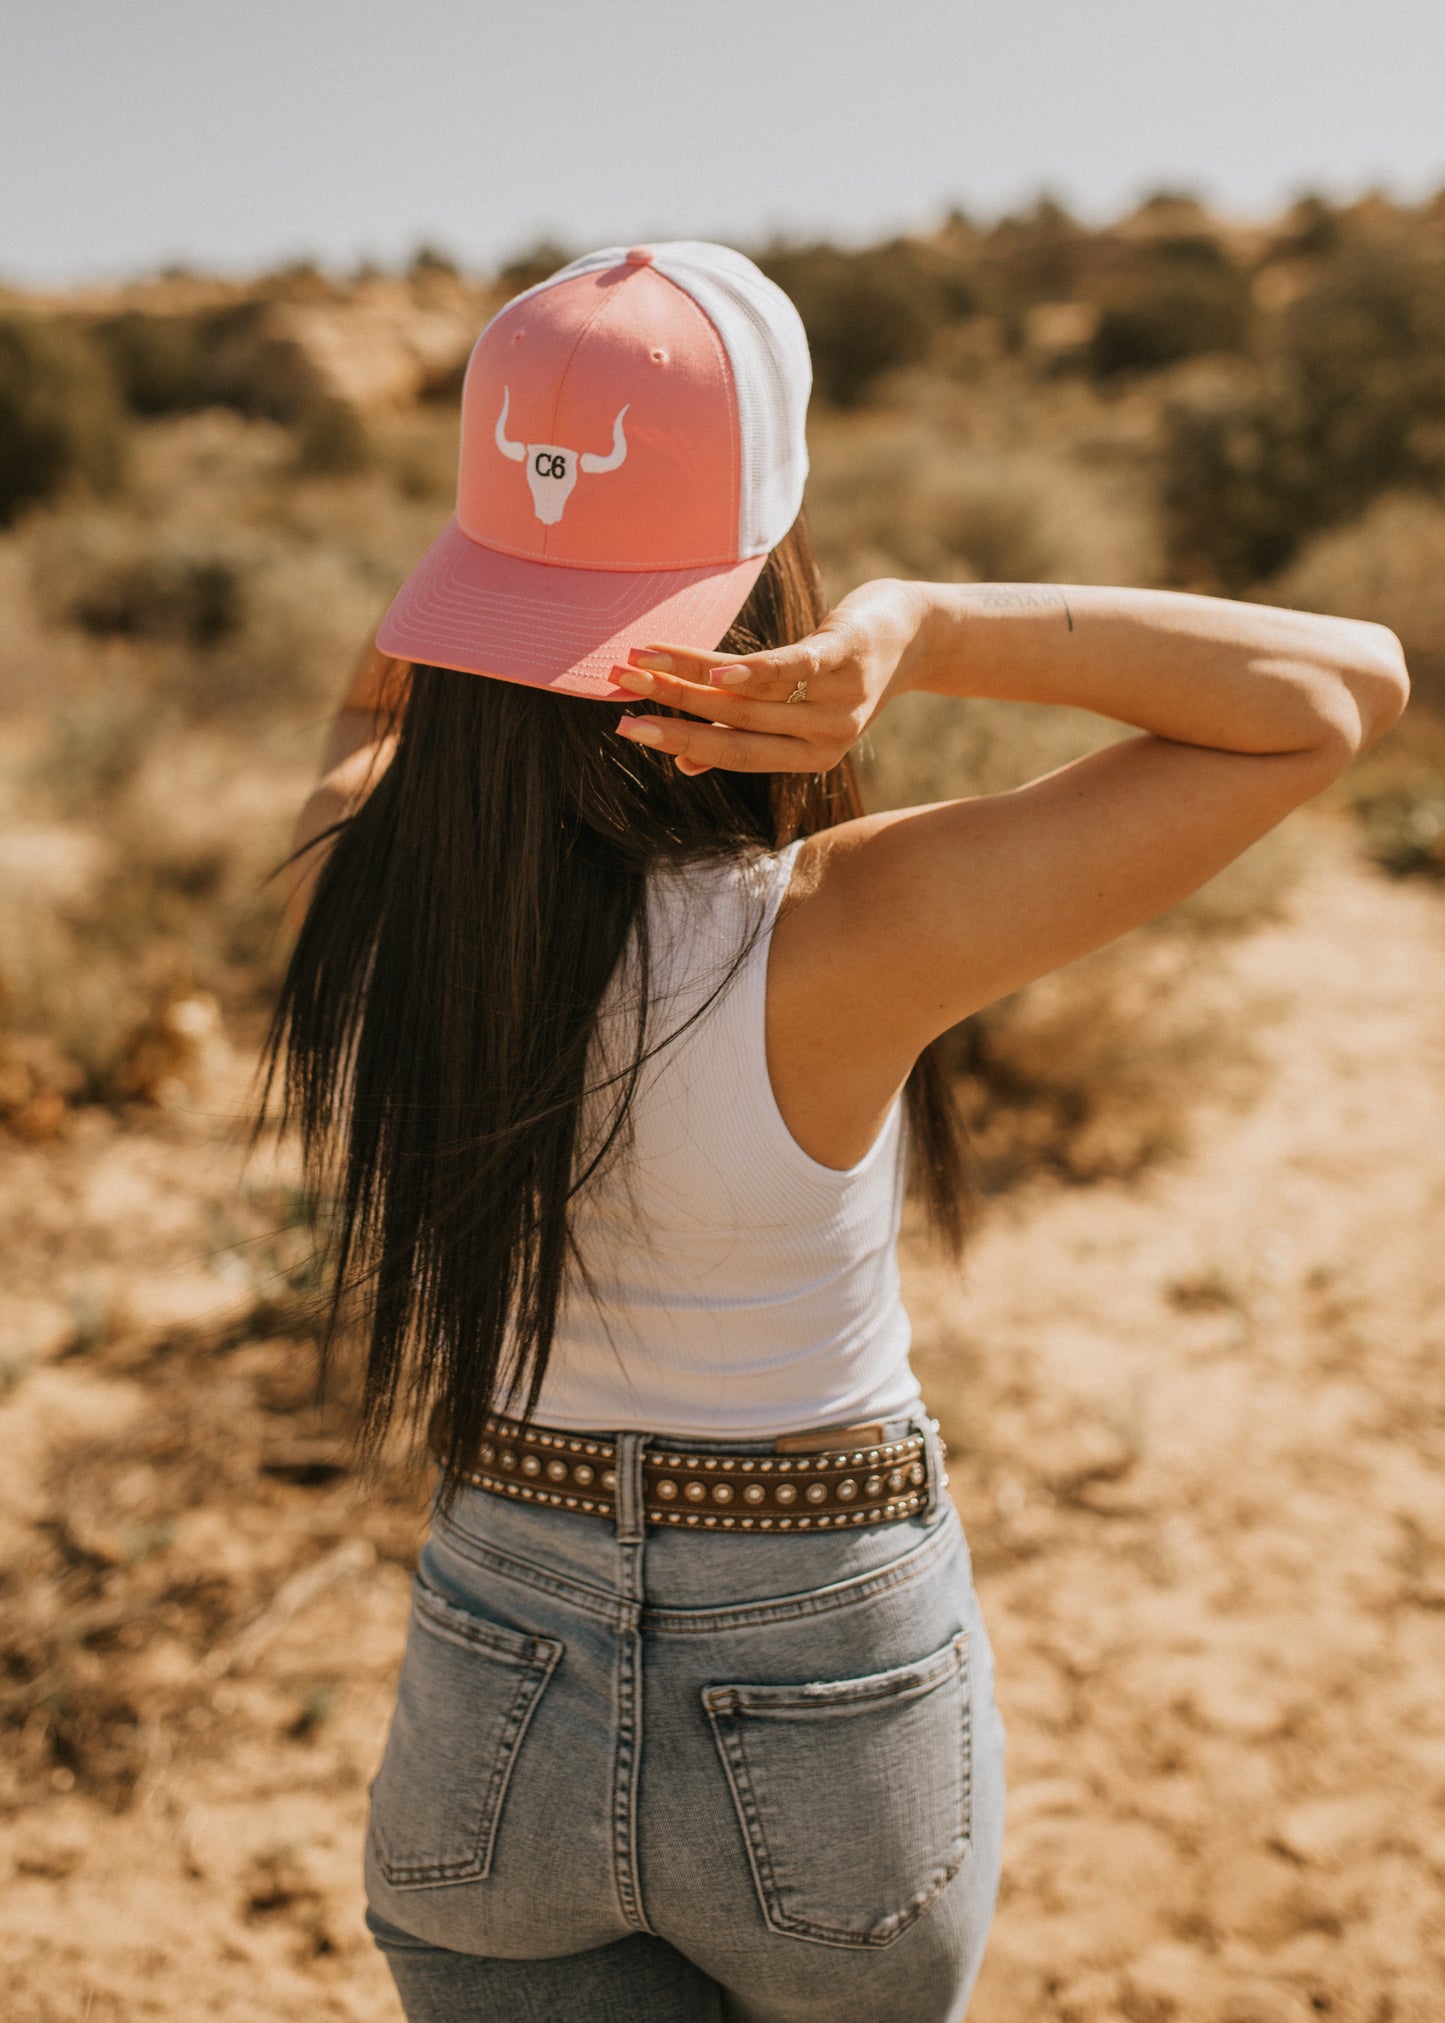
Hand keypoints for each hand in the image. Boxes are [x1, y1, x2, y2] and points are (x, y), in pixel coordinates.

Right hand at [611, 577, 926, 775]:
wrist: (918, 635)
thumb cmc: (845, 674)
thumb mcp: (799, 712)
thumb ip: (746, 736)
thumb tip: (687, 766)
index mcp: (807, 756)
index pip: (731, 752)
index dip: (678, 741)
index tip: (628, 728)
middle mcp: (824, 737)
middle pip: (732, 721)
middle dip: (670, 704)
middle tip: (619, 688)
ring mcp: (839, 698)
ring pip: (749, 691)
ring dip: (689, 672)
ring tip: (642, 657)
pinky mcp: (848, 654)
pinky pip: (795, 667)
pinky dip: (755, 668)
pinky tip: (718, 670)